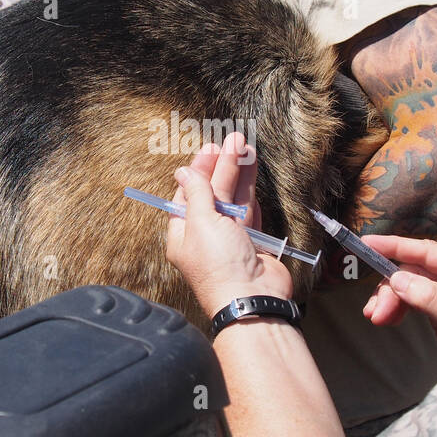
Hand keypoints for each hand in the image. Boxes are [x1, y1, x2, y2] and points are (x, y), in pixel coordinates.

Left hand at [165, 132, 291, 317]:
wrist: (252, 298)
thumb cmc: (219, 264)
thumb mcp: (201, 223)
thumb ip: (196, 194)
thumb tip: (182, 172)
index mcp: (183, 234)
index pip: (188, 194)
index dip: (198, 171)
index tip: (209, 150)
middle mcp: (205, 235)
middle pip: (213, 193)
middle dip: (222, 165)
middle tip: (233, 139)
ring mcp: (230, 238)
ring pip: (234, 198)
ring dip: (239, 172)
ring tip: (245, 144)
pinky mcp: (252, 241)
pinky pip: (250, 209)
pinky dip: (251, 190)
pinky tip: (253, 171)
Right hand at [362, 236, 436, 362]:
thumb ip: (430, 298)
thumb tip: (398, 278)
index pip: (428, 250)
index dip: (395, 246)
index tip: (367, 243)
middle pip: (415, 268)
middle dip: (392, 288)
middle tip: (375, 312)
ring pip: (411, 283)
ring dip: (392, 299)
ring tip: (378, 318)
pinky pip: (415, 298)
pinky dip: (399, 307)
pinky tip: (388, 318)